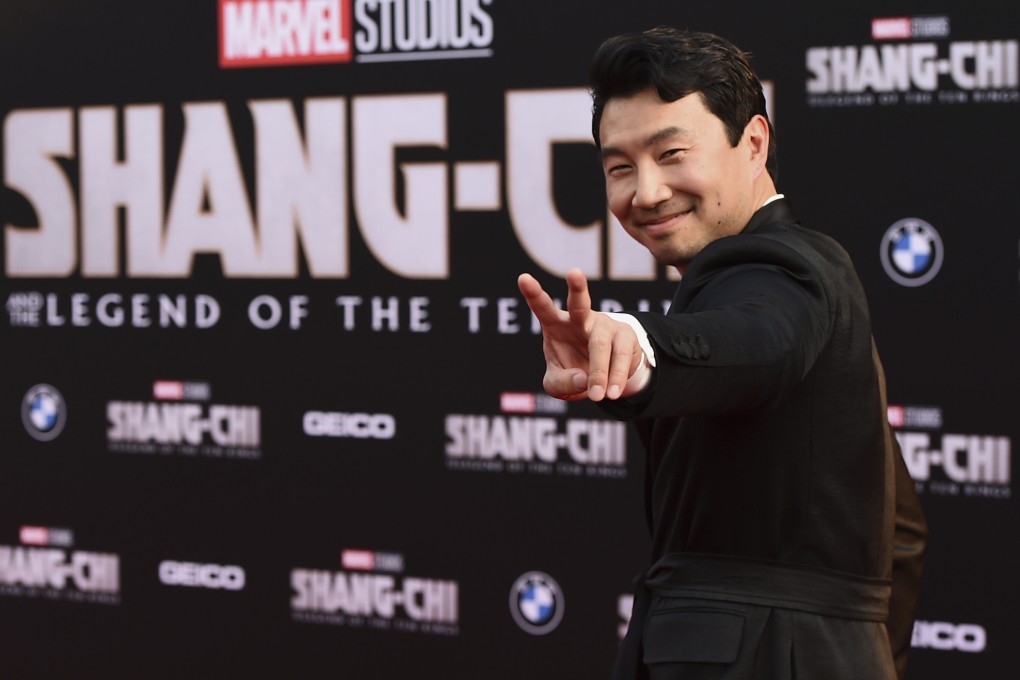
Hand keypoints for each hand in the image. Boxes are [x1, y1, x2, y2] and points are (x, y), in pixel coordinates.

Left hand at [517, 268, 645, 401]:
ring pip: (601, 343)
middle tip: (574, 272)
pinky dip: (616, 377)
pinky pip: (622, 356)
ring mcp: (605, 325)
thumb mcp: (557, 385)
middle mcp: (581, 319)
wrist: (604, 377)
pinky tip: (613, 392)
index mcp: (556, 325)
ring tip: (597, 396)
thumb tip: (584, 380)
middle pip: (579, 304)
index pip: (543, 308)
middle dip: (577, 288)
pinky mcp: (626, 336)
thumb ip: (563, 384)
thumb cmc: (573, 372)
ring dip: (599, 372)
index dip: (533, 294)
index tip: (523, 278)